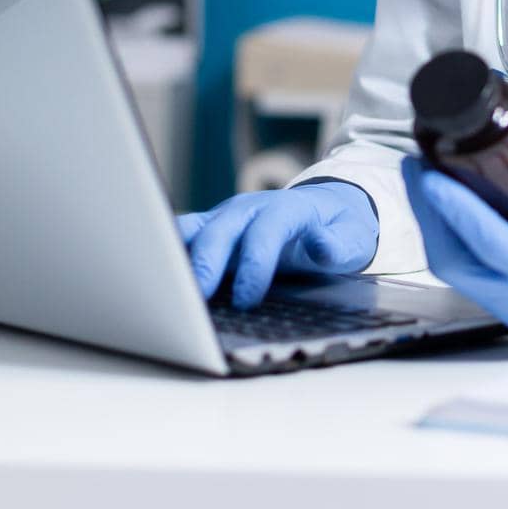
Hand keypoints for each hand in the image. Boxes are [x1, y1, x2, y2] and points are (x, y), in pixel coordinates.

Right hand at [178, 182, 378, 308]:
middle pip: (222, 228)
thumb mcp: (353, 237)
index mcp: (288, 208)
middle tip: (197, 300)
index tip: (249, 298)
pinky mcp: (211, 231)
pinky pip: (184, 239)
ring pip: (194, 229)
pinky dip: (168, 255)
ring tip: (162, 289)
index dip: (256, 262)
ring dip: (178, 256)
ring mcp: (227, 218)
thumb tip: (321, 247)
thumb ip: (338, 244)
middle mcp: (251, 209)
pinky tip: (154, 281)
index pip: (268, 229)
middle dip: (208, 263)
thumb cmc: (339, 228)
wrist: (327, 210)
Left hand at [401, 141, 507, 337]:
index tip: (432, 176)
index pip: (490, 244)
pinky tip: (445, 202)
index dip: (456, 209)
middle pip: (455, 260)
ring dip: (432, 222)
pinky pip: (465, 269)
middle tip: (417, 164)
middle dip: (428, 212)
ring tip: (424, 175)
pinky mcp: (507, 298)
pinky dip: (447, 234)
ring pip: (453, 268)